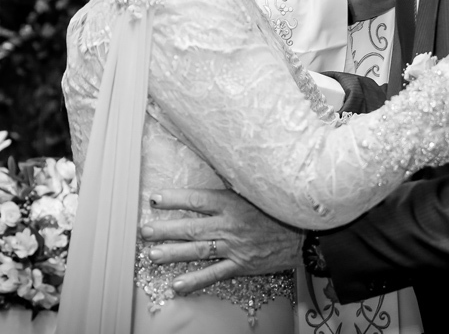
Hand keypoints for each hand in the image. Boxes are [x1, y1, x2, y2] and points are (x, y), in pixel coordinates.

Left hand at [140, 188, 300, 294]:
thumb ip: (233, 182)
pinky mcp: (242, 265)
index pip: (197, 200)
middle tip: (144, 231)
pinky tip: (178, 284)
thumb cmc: (278, 208)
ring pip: (198, 250)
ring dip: (173, 253)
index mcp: (232, 203)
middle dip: (165, 229)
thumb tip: (215, 165)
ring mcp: (234, 247)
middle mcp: (229, 225)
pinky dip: (196, 280)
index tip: (155, 198)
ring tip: (152, 255)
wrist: (305, 232)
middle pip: (191, 227)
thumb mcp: (255, 190)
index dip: (175, 199)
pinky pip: (215, 274)